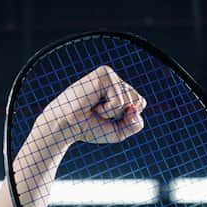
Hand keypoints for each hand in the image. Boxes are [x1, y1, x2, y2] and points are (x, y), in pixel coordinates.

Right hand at [30, 65, 146, 147]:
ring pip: (129, 101)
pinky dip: (107, 110)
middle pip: (137, 102)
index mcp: (118, 88)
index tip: (107, 117)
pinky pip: (119, 101)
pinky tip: (92, 105)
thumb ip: (135, 125)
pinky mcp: (104, 75)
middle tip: (100, 113)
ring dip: (112, 113)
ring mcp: (109, 75)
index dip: (127, 117)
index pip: (140, 103)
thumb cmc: (89, 127)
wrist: (66, 127)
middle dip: (120, 115)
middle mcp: (115, 79)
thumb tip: (136, 110)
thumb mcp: (119, 131)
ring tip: (95, 109)